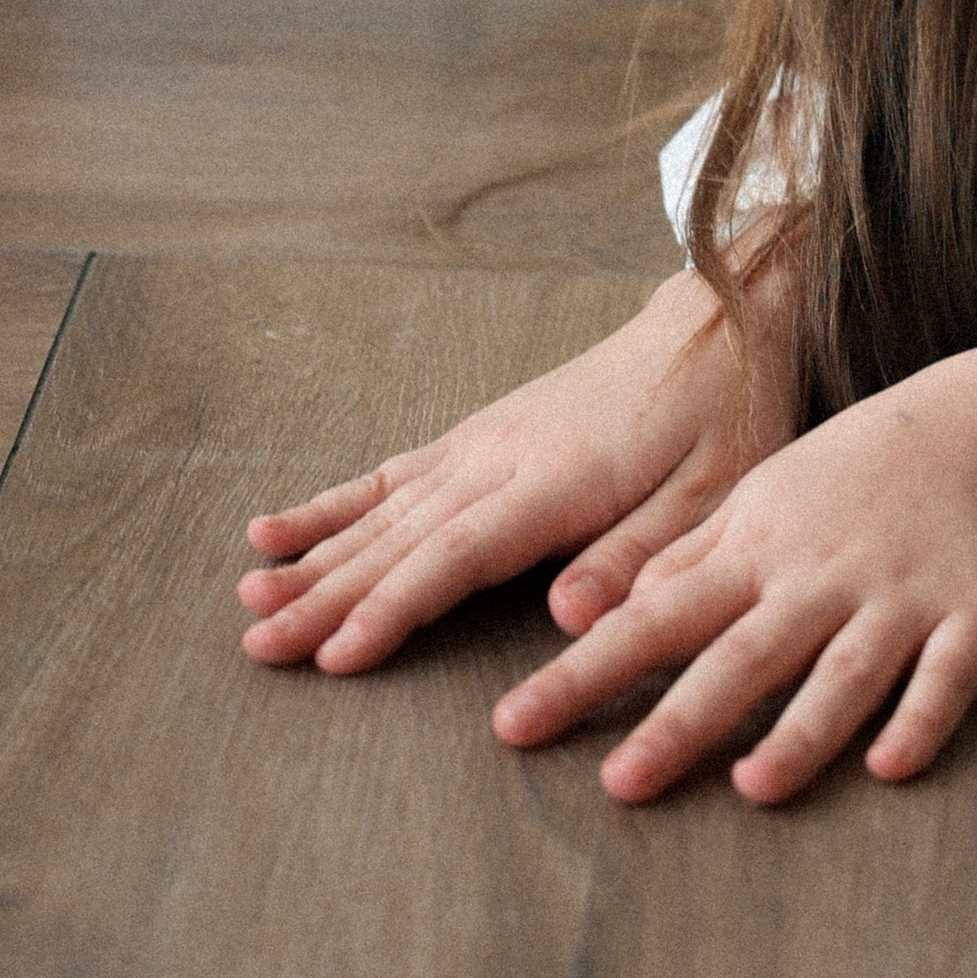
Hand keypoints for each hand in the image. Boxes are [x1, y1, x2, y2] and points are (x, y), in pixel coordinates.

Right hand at [238, 264, 792, 673]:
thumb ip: (640, 554)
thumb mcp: (716, 491)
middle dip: (326, 596)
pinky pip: (394, 473)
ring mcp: (484, 440)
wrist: (722, 321)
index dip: (395, 607)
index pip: (460, 555)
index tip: (334, 656)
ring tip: (248, 594)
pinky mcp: (481, 434)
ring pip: (384, 507)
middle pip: (401, 536)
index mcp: (559, 478)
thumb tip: (570, 617)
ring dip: (313, 554)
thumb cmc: (728, 412)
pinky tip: (279, 525)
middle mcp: (503, 455)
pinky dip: (335, 501)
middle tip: (257, 645)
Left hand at [489, 324, 976, 806]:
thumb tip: (598, 617)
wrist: (973, 428)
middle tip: (617, 785)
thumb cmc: (847, 477)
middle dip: (680, 720)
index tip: (513, 725)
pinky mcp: (972, 617)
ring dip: (801, 731)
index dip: (584, 674)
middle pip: (741, 657)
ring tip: (752, 789)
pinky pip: (948, 676)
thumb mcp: (756, 501)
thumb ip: (685, 563)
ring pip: (843, 672)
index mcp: (756, 551)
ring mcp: (897, 598)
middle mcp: (819, 578)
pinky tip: (891, 766)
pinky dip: (922, 718)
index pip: (653, 622)